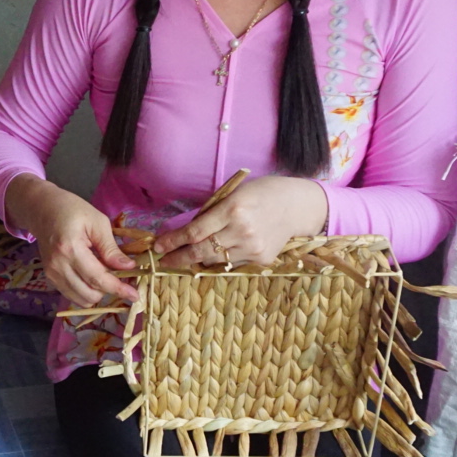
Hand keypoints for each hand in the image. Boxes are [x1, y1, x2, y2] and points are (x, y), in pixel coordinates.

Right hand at [4, 174, 137, 306]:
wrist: (42, 210)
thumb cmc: (71, 210)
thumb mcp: (97, 222)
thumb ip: (111, 248)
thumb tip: (129, 267)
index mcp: (70, 249)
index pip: (97, 278)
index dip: (118, 288)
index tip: (134, 295)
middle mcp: (58, 266)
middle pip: (89, 294)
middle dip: (108, 290)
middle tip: (119, 276)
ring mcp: (51, 274)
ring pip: (80, 299)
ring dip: (97, 293)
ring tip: (104, 275)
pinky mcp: (50, 278)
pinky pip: (72, 295)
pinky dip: (86, 291)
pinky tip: (91, 276)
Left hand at [153, 175, 326, 269]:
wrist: (297, 205)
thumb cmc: (262, 193)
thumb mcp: (234, 194)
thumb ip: (211, 213)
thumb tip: (185, 232)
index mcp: (233, 209)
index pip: (194, 231)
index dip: (173, 241)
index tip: (158, 247)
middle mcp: (242, 230)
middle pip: (201, 251)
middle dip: (178, 257)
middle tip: (164, 260)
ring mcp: (253, 248)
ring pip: (214, 260)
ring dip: (196, 260)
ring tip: (184, 257)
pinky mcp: (261, 259)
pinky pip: (231, 263)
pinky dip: (219, 260)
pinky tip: (214, 255)